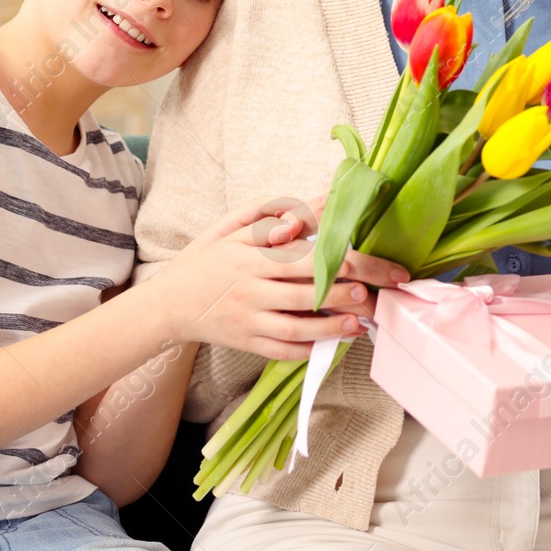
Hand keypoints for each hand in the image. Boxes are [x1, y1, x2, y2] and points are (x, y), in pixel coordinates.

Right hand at [148, 195, 408, 359]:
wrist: (168, 303)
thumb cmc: (208, 258)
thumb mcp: (235, 227)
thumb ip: (277, 213)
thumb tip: (323, 200)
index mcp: (253, 257)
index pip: (311, 257)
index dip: (350, 262)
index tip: (382, 267)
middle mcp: (252, 289)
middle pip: (310, 292)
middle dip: (349, 294)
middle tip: (376, 296)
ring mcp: (249, 319)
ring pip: (299, 326)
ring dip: (333, 325)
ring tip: (359, 322)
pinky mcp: (246, 343)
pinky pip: (282, 349)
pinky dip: (309, 348)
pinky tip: (331, 342)